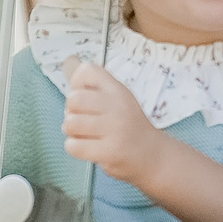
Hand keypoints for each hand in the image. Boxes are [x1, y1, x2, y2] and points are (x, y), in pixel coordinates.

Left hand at [61, 60, 166, 184]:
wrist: (152, 155)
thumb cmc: (128, 126)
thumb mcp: (119, 99)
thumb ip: (97, 88)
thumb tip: (70, 66)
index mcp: (118, 90)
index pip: (87, 70)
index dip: (77, 83)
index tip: (85, 97)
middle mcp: (117, 106)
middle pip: (73, 98)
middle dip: (70, 111)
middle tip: (81, 119)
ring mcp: (114, 129)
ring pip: (70, 123)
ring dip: (71, 131)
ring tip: (83, 134)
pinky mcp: (109, 151)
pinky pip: (73, 145)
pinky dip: (73, 147)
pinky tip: (85, 147)